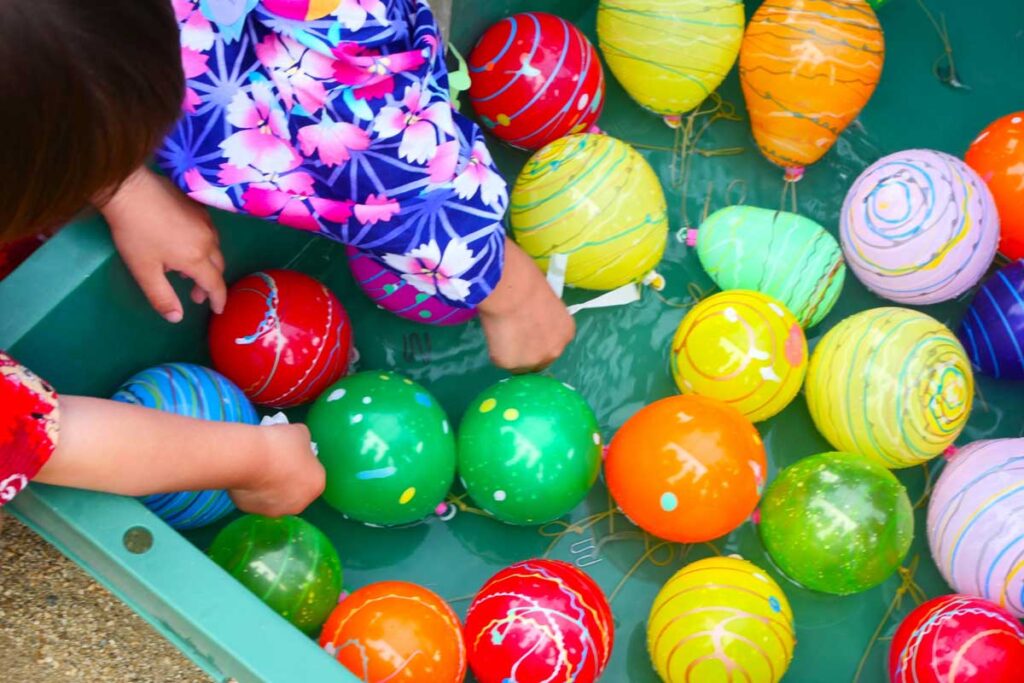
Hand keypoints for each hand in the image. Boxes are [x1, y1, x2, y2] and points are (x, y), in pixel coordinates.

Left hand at [97, 167, 226, 322]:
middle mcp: (208, 240)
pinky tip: (184, 244)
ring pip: (214, 249)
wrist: (129, 190)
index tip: (217, 310)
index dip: (218, 300)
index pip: (215, 285)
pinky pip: (209, 232)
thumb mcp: (144, 271)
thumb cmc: (135, 233)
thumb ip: (162, 297)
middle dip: (209, 284)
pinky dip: (203, 245)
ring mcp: (205, 221)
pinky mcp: (198, 207)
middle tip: (193, 294)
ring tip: (184, 270)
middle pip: (218, 267)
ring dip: (206, 264)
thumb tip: (177, 318)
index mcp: (196, 258)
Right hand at [229, 423, 325, 516]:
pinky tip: (248, 473)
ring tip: (260, 464)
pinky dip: (252, 488)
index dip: (303, 459)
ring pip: (276, 496)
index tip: (292, 451)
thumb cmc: (279, 445)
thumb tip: (298, 443)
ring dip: (271, 483)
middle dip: (288, 475)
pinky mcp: (252, 510)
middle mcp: (300, 503)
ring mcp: (276, 510)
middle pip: (296, 487)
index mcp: (317, 484)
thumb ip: (303, 442)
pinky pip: (255, 498)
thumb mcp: (300, 433)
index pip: (313, 472)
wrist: (248, 457)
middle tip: (277, 458)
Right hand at [478, 238, 574, 372]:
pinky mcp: (509, 363)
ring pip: (519, 363)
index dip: (538, 339)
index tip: (526, 330)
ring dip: (511, 352)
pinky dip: (495, 349)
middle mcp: (554, 352)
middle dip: (527, 350)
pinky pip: (500, 359)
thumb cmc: (528, 282)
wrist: (510, 288)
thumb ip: (545, 318)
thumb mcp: (547, 302)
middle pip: (539, 360)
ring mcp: (531, 360)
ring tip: (501, 330)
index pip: (552, 345)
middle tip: (512, 333)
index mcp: (566, 333)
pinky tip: (494, 331)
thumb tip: (533, 319)